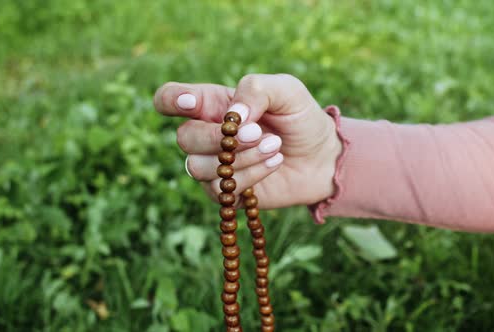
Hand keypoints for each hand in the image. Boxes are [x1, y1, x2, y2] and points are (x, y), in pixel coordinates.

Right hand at [154, 74, 341, 208]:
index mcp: (213, 104)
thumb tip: (231, 116)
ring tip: (275, 146)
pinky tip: (274, 163)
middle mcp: (208, 135)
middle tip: (257, 132)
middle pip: (184, 138)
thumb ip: (256, 90)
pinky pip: (220, 189)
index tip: (192, 104)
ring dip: (240, 158)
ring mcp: (215, 165)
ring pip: (198, 166)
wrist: (323, 157)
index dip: (171, 101)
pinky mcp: (226, 192)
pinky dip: (250, 176)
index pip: (170, 99)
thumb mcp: (287, 90)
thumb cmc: (301, 119)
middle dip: (218, 137)